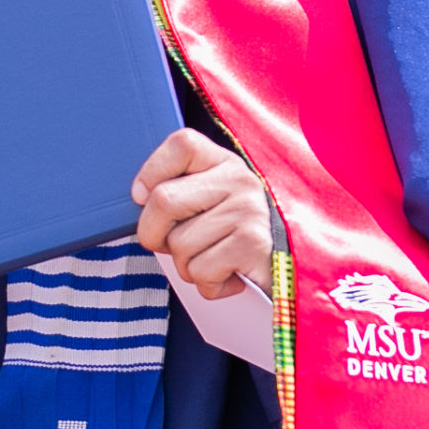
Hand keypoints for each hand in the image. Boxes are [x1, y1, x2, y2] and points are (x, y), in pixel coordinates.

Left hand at [133, 128, 271, 300]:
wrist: (288, 273)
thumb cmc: (236, 239)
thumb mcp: (212, 204)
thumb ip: (181, 194)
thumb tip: (140, 199)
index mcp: (225, 162)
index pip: (182, 145)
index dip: (152, 171)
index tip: (142, 196)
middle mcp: (240, 180)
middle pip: (164, 200)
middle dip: (154, 233)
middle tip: (172, 245)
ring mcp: (249, 211)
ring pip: (179, 244)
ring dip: (187, 266)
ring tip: (214, 260)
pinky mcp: (253, 245)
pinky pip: (201, 271)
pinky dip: (208, 284)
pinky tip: (229, 275)